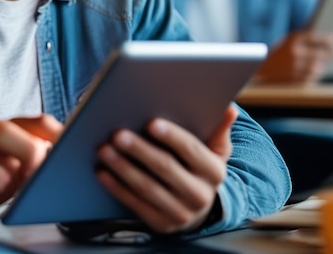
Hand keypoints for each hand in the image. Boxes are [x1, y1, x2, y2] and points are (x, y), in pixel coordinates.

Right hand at [0, 114, 62, 222]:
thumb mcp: (24, 167)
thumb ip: (44, 158)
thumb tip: (70, 160)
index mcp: (18, 129)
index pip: (44, 122)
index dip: (63, 136)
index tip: (77, 153)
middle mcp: (0, 133)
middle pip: (28, 123)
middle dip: (45, 145)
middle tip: (52, 168)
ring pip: (3, 133)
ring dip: (25, 152)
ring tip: (32, 174)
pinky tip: (4, 185)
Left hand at [96, 104, 237, 233]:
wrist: (197, 206)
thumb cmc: (199, 165)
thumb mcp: (214, 149)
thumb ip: (218, 128)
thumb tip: (230, 108)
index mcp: (214, 171)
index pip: (191, 150)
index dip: (172, 136)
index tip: (150, 122)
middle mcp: (200, 195)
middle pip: (166, 168)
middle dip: (140, 150)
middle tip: (117, 134)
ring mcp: (180, 213)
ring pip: (148, 188)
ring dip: (123, 168)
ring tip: (104, 149)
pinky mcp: (161, 224)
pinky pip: (135, 205)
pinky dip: (117, 187)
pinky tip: (102, 172)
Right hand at [256, 29, 332, 83]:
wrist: (258, 67)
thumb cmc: (278, 54)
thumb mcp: (287, 42)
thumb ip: (304, 40)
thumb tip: (329, 40)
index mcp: (291, 40)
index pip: (314, 37)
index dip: (326, 39)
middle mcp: (293, 52)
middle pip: (320, 55)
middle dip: (330, 55)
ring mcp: (293, 66)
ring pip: (316, 68)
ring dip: (320, 67)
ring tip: (319, 65)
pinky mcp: (293, 78)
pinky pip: (310, 78)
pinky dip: (312, 76)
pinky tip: (311, 73)